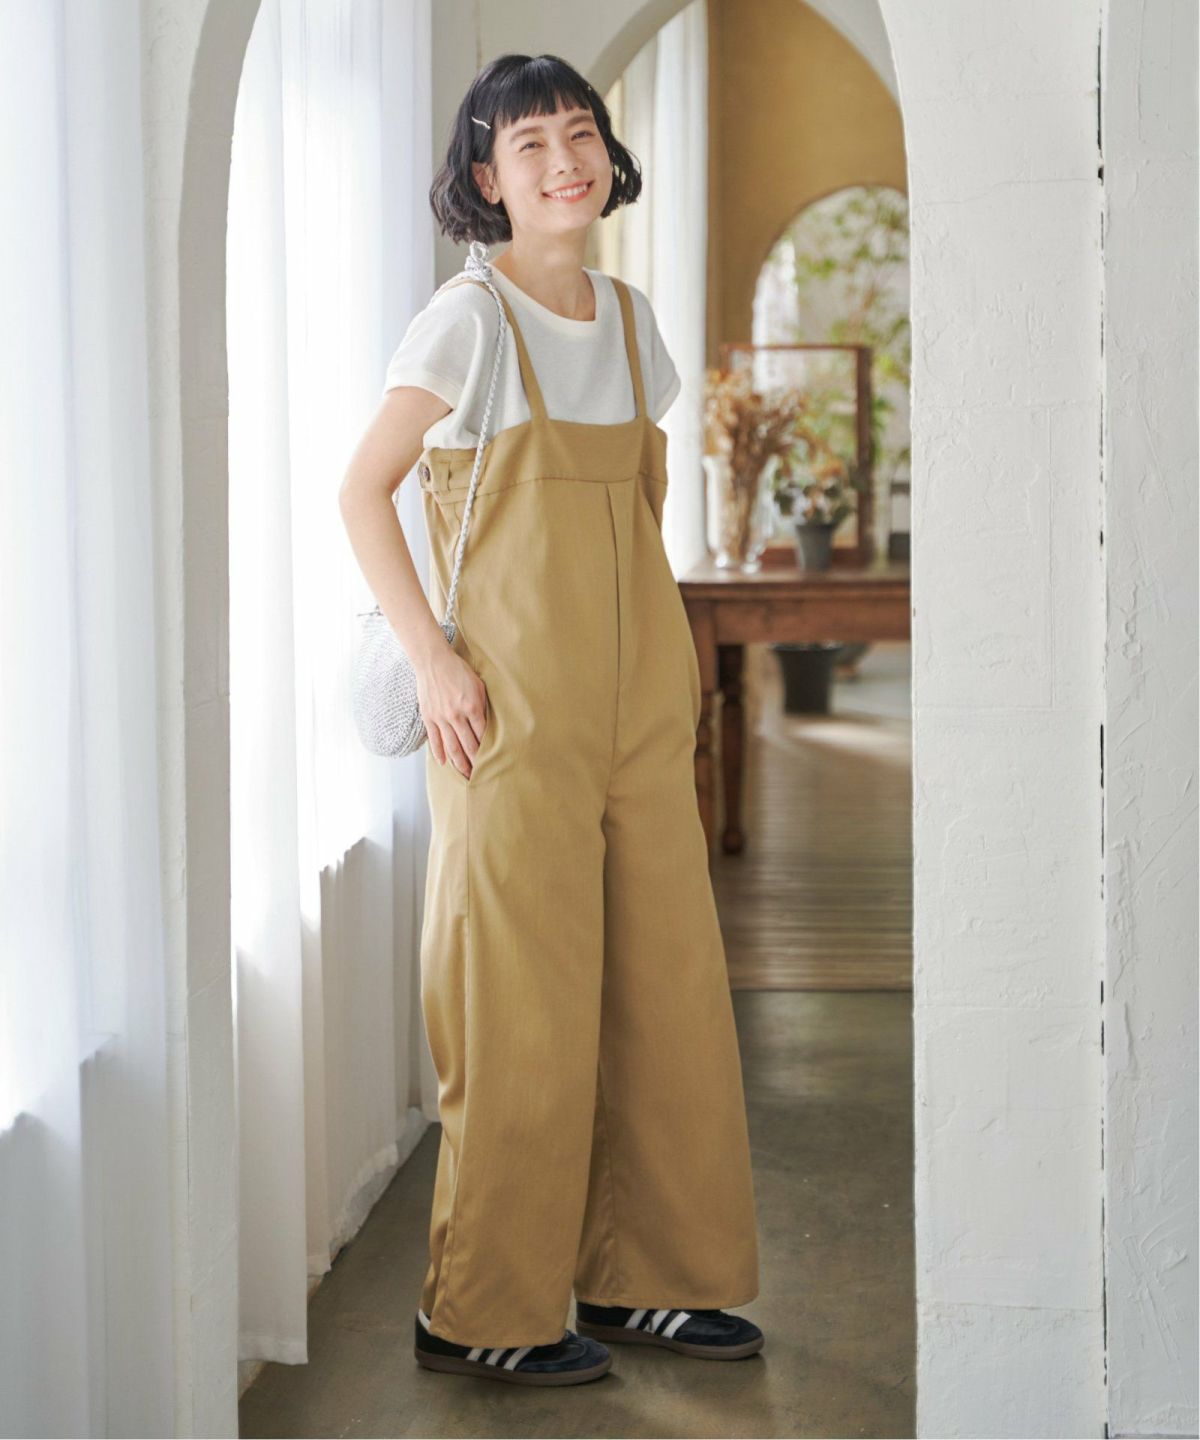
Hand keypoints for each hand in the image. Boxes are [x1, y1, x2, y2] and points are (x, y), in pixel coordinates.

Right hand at [415, 646, 487, 779]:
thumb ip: (483, 705)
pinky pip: (434, 740)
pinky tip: (444, 763)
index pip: (482, 735)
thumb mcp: (478, 685)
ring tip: (466, 775)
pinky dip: (439, 753)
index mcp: (471, 707)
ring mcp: (441, 718)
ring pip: (452, 747)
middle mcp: (456, 715)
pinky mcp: (429, 717)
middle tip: (482, 776)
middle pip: (468, 746)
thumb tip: (487, 724)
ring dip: (460, 764)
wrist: (433, 661)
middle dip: (476, 763)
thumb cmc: (458, 670)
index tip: (493, 761)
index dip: (488, 750)